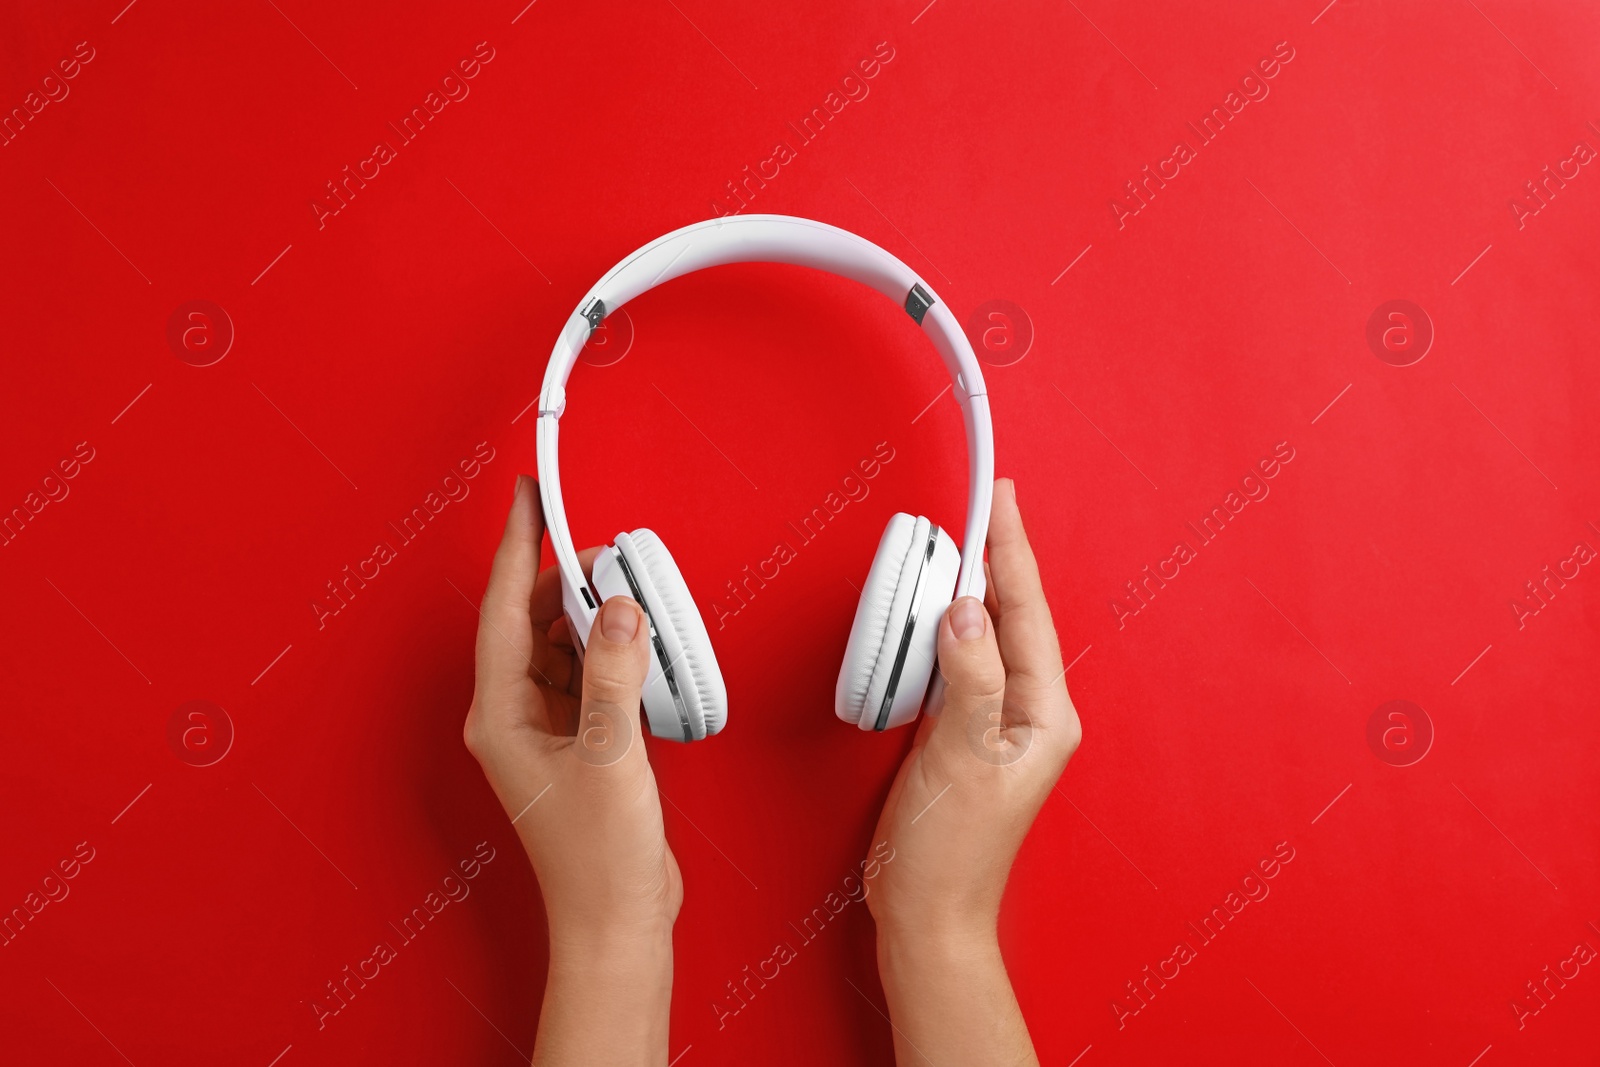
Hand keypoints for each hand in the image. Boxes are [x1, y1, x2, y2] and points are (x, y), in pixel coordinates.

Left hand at [464, 474, 678, 1064]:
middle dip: (567, 578)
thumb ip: (615, 676)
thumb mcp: (612, 757)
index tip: (528, 496)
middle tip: (606, 546)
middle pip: (532, 621)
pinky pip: (589, 674)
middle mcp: (515, 716)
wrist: (618, 922)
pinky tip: (641, 639)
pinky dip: (612, 650)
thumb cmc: (601, 857)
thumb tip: (620, 607)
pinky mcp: (581, 743)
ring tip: (629, 586)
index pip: (505, 610)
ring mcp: (547, 730)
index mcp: (501, 715)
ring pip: (562, 645)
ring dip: (593, 614)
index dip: (517, 547)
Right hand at [866, 478, 1079, 1064]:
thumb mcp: (961, 757)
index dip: (1011, 550)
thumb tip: (966, 609)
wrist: (928, 915)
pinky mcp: (965, 735)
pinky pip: (963, 663)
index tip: (999, 498)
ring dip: (976, 588)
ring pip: (990, 636)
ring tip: (966, 539)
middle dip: (1000, 558)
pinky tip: (936, 611)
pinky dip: (949, 627)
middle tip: (984, 502)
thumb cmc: (948, 850)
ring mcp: (999, 724)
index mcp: (1045, 714)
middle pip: (1015, 616)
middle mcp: (1031, 713)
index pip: (1027, 612)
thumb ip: (969, 678)